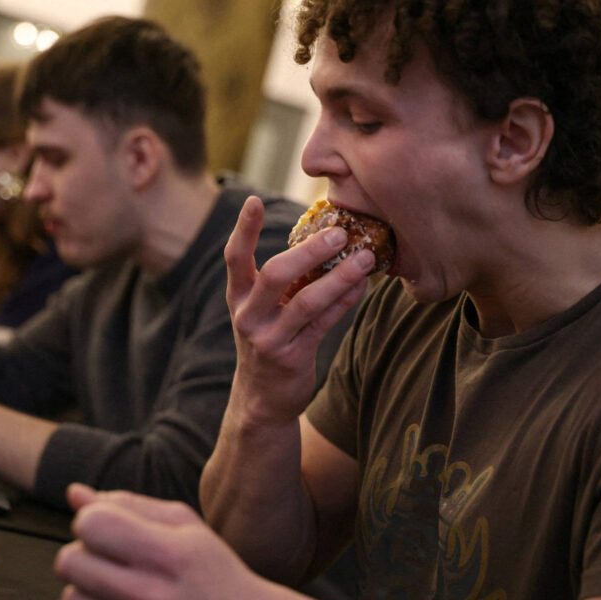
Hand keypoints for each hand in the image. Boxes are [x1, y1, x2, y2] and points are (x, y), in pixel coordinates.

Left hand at [56, 485, 290, 599]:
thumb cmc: (211, 572)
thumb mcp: (185, 527)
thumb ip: (129, 505)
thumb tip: (74, 493)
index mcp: (169, 554)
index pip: (92, 524)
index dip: (92, 519)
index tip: (109, 527)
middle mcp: (151, 596)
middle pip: (70, 561)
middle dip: (84, 553)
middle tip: (112, 557)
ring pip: (70, 598)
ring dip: (86, 588)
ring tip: (117, 586)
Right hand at [224, 196, 371, 424]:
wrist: (262, 399)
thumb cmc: (268, 339)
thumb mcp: (261, 310)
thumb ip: (281, 280)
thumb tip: (321, 237)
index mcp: (237, 297)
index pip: (235, 257)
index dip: (243, 229)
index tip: (253, 200)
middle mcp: (248, 316)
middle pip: (274, 274)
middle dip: (308, 251)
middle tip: (338, 233)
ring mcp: (269, 339)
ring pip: (306, 301)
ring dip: (339, 277)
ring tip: (365, 257)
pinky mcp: (292, 357)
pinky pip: (324, 323)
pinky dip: (346, 301)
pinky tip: (363, 285)